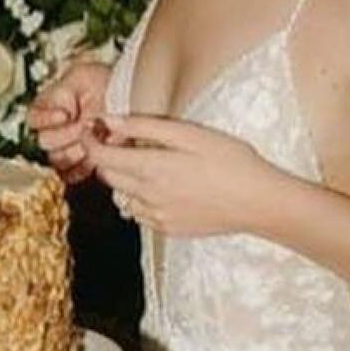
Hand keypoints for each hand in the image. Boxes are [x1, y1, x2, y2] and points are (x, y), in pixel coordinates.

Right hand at [27, 61, 111, 185]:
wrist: (128, 99)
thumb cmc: (105, 84)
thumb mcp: (81, 76)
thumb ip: (63, 90)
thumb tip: (60, 110)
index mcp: (48, 108)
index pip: (32, 119)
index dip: (46, 119)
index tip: (65, 114)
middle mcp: (54, 130)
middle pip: (45, 142)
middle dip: (67, 134)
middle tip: (87, 125)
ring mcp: (66, 148)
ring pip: (57, 160)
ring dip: (76, 150)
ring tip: (95, 137)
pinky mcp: (80, 163)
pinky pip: (69, 175)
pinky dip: (81, 168)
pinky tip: (92, 156)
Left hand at [82, 113, 280, 235]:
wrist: (260, 202)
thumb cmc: (230, 161)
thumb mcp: (188, 133)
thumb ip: (143, 127)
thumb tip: (108, 120)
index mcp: (149, 169)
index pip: (99, 157)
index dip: (90, 140)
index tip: (94, 128)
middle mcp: (146, 196)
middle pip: (107, 176)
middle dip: (106, 156)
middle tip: (123, 139)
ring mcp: (156, 216)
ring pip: (122, 196)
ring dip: (124, 178)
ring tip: (148, 162)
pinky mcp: (168, 229)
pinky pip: (140, 213)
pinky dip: (141, 197)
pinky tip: (164, 185)